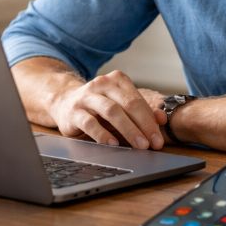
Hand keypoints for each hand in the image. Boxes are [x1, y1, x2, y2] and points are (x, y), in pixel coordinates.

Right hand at [48, 70, 166, 149]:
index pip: (138, 100)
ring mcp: (87, 97)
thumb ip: (142, 112)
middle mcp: (102, 84)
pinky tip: (113, 144)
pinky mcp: (74, 111)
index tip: (158, 139)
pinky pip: (90, 122)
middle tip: (152, 144)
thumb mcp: (121, 106)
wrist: (64, 102)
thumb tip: (162, 120)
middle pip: (127, 105)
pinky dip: (103, 134)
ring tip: (139, 145)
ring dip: (128, 129)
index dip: (150, 121)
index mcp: (117, 80)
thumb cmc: (98, 106)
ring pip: (111, 111)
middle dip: (143, 126)